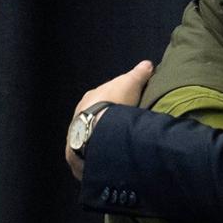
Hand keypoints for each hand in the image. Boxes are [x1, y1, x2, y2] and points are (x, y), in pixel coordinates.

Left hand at [64, 60, 153, 179]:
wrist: (99, 130)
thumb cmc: (115, 103)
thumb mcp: (131, 82)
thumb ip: (139, 73)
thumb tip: (147, 64)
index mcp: (90, 97)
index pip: (103, 96)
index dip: (115, 99)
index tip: (126, 104)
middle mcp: (78, 114)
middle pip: (95, 116)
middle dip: (106, 120)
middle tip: (122, 126)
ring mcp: (75, 135)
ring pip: (90, 135)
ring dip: (100, 138)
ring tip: (116, 144)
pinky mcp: (75, 154)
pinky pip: (87, 154)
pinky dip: (95, 155)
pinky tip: (106, 158)